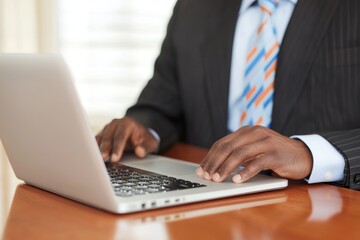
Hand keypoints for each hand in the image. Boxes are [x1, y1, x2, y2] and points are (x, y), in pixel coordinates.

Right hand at [96, 117, 158, 161]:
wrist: (139, 133)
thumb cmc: (144, 139)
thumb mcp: (150, 143)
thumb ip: (146, 147)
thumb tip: (139, 152)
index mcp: (127, 123)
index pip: (121, 136)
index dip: (117, 148)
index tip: (115, 158)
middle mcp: (115, 124)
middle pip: (108, 136)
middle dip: (104, 149)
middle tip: (102, 160)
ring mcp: (107, 128)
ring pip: (99, 138)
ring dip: (97, 149)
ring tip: (95, 160)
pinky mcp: (101, 134)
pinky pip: (96, 141)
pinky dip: (94, 149)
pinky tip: (92, 158)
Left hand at [196, 126, 312, 182]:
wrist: (303, 155)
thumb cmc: (274, 155)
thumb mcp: (254, 150)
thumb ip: (238, 153)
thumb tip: (215, 166)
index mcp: (246, 131)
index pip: (222, 143)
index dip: (210, 156)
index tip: (201, 169)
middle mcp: (254, 133)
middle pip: (228, 147)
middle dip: (214, 163)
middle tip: (206, 176)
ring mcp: (265, 142)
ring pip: (239, 154)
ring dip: (226, 168)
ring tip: (218, 179)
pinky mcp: (275, 154)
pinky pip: (257, 163)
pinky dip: (245, 172)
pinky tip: (237, 180)